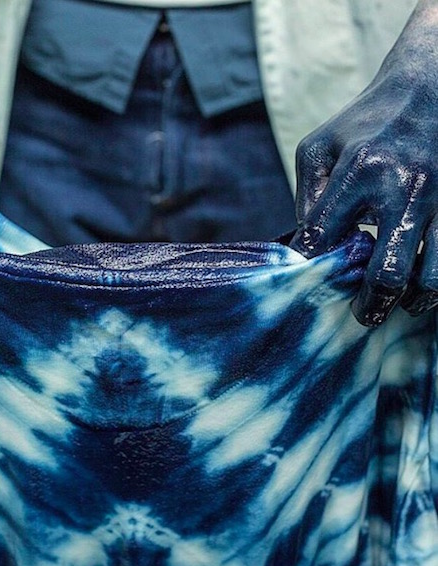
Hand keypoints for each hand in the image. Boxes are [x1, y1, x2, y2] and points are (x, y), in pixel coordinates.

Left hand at [290, 0, 437, 325]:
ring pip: (434, 275)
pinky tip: (428, 282)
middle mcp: (406, 187)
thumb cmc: (365, 121)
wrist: (432, 82)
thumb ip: (307, 197)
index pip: (323, 238)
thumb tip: (307, 247)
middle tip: (364, 317)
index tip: (311, 282)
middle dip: (372, 305)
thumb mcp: (319, 146)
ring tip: (404, 305)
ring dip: (416, 300)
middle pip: (387, 272)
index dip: (312, 267)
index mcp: (360, 170)